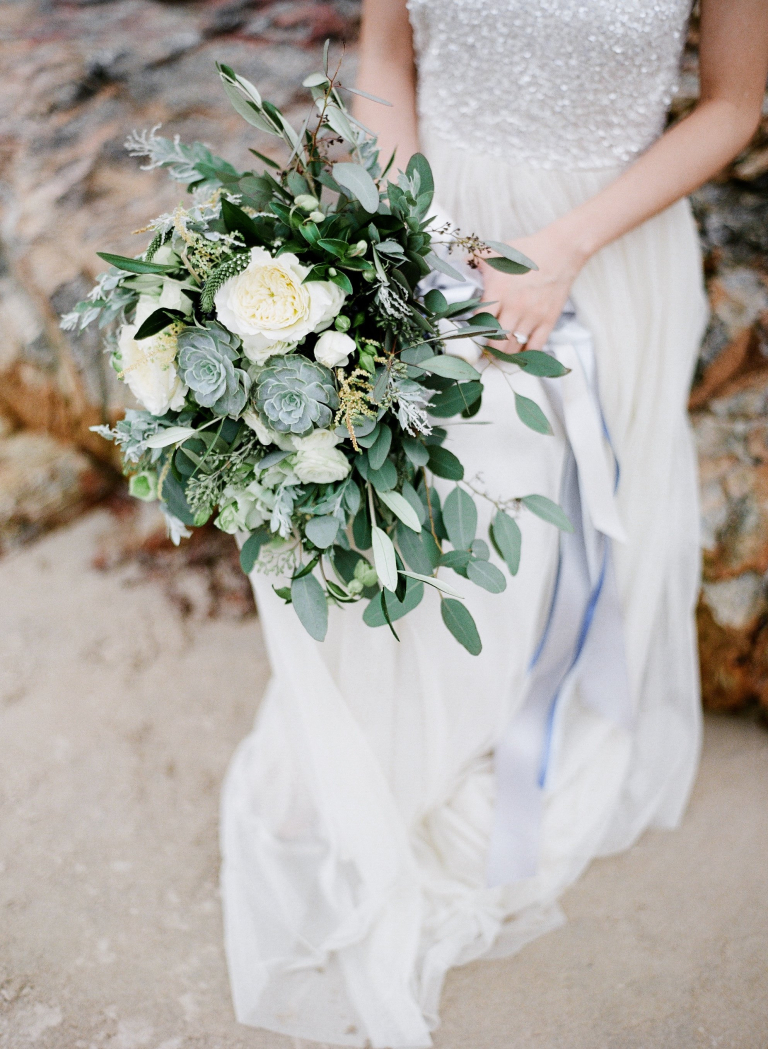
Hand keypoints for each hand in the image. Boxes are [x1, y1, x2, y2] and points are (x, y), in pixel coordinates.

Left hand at [478, 225, 586, 350]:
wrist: (560, 251)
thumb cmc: (525, 252)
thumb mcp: (495, 252)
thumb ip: (474, 259)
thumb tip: (455, 262)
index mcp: (499, 291)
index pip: (480, 324)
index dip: (474, 334)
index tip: (472, 337)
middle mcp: (515, 307)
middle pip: (496, 343)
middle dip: (488, 350)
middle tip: (484, 352)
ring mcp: (533, 316)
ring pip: (514, 348)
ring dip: (504, 354)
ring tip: (499, 354)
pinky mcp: (549, 321)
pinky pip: (535, 347)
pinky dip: (526, 355)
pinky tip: (519, 354)